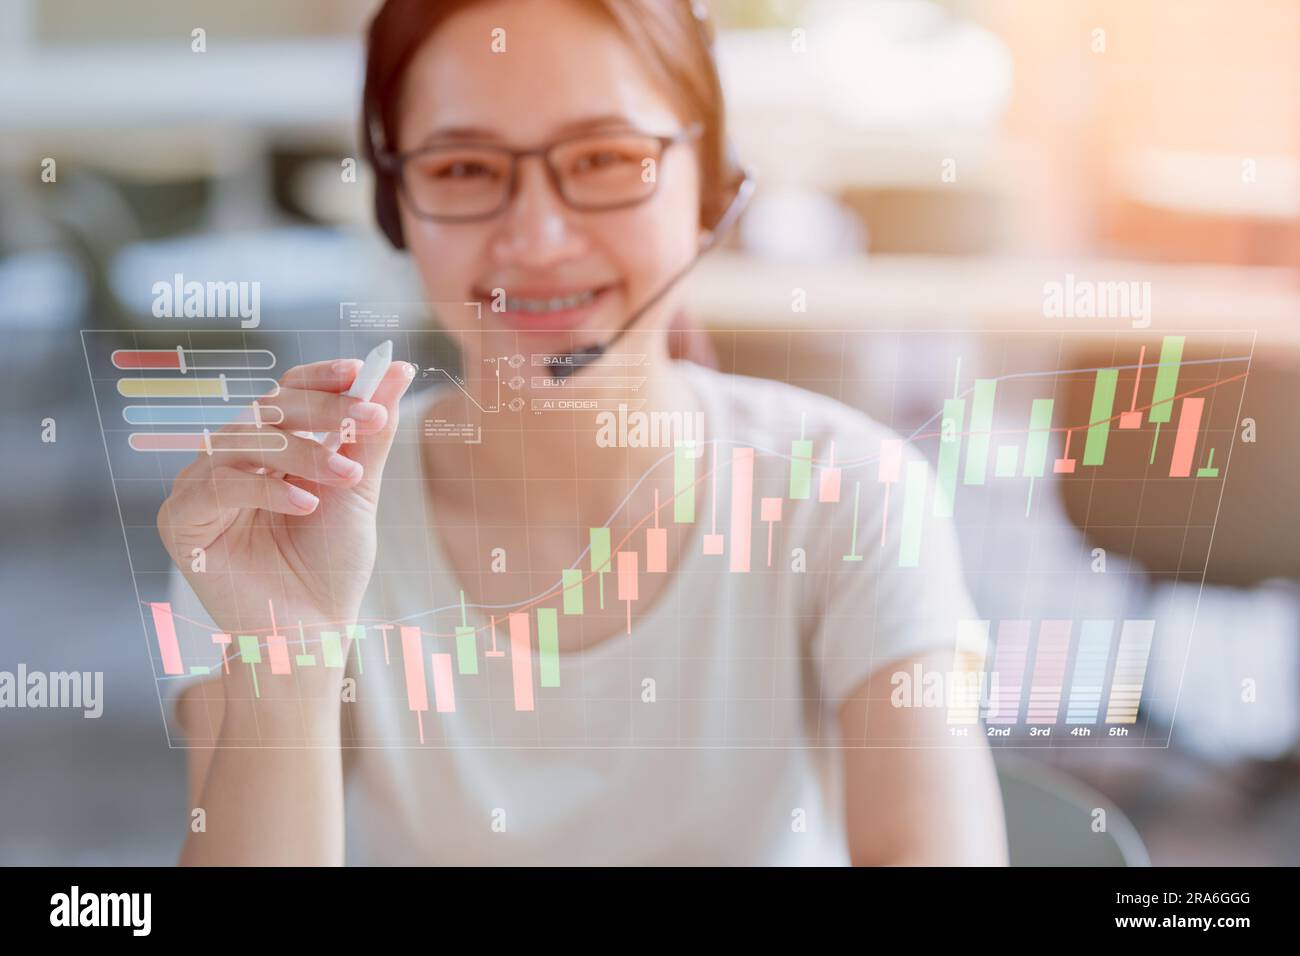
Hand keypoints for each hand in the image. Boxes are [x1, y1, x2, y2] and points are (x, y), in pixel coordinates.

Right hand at [157, 358, 414, 677]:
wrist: (311, 632)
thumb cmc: (332, 564)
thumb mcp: (358, 488)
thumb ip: (371, 431)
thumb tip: (398, 368)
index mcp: (267, 447)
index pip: (287, 393)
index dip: (322, 378)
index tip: (363, 370)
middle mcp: (228, 459)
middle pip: (267, 408)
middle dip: (323, 410)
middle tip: (368, 417)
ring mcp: (200, 488)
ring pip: (244, 441)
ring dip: (302, 451)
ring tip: (345, 475)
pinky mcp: (180, 521)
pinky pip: (219, 485)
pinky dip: (267, 489)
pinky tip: (306, 505)